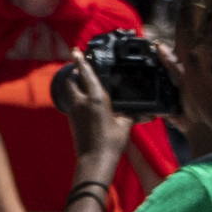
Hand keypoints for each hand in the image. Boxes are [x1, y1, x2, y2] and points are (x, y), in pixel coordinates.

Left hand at [51, 52, 118, 166]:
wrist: (94, 160)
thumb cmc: (111, 143)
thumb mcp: (124, 125)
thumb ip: (129, 115)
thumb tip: (141, 113)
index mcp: (96, 98)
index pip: (86, 74)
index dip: (81, 61)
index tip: (75, 51)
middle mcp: (82, 101)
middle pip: (72, 80)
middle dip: (74, 72)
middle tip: (79, 66)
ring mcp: (74, 110)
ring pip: (70, 91)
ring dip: (74, 84)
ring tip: (82, 81)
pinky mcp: (72, 119)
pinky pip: (72, 102)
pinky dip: (77, 97)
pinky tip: (85, 101)